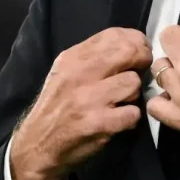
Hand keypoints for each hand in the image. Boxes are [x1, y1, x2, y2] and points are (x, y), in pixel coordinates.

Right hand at [10, 27, 151, 179]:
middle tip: (142, 71)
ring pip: (133, 83)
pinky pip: (133, 112)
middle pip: (129, 52)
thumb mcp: (66, 72)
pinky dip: (130, 118)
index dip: (136, 40)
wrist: (37, 145)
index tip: (140, 51)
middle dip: (142, 60)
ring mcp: (89, 99)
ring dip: (133, 94)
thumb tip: (131, 45)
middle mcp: (80, 74)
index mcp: (72, 58)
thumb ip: (94, 57)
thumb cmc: (57, 107)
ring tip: (121, 102)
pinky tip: (119, 120)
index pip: (114, 35)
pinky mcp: (98, 123)